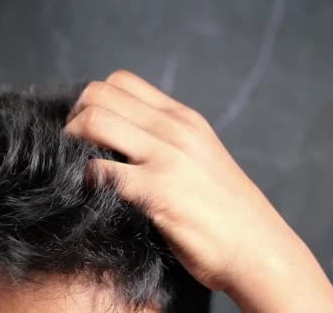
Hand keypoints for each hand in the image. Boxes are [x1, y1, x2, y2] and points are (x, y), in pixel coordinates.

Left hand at [66, 70, 332, 311]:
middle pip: (98, 94)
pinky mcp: (158, 193)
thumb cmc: (226, 211)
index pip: (121, 81)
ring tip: (72, 168)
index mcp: (183, 118)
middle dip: (73, 117)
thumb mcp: (201, 157)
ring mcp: (166, 159)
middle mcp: (174, 129)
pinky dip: (83, 180)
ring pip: (93, 122)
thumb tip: (119, 138)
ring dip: (71, 143)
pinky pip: (99, 171)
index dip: (92, 100)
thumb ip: (166, 140)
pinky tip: (89, 195)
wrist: (262, 252)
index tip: (85, 128)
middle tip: (70, 147)